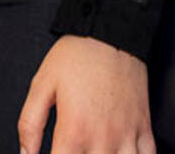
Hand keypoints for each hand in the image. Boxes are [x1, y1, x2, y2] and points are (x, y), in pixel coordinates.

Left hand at [17, 34, 154, 153]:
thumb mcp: (42, 85)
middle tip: (73, 149)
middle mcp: (103, 139)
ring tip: (95, 153)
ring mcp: (127, 135)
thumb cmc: (77, 56)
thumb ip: (30, 125)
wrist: (112, 32)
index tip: (57, 153)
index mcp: (75, 131)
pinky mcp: (144, 128)